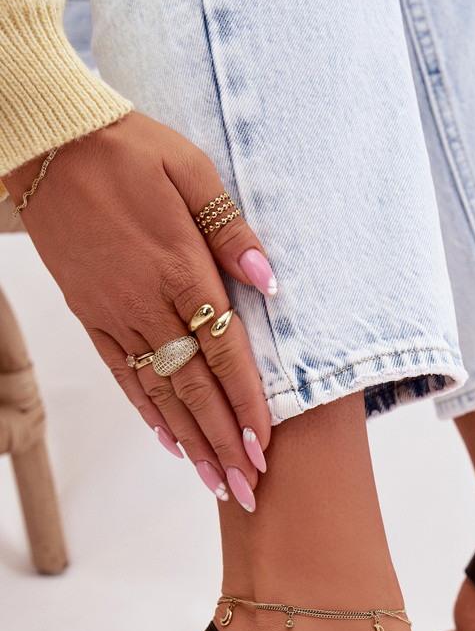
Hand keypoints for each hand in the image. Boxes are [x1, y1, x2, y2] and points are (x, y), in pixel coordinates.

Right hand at [3, 112, 274, 510]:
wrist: (48, 140)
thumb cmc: (128, 148)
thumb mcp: (192, 171)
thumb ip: (231, 231)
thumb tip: (269, 284)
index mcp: (181, 269)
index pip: (224, 353)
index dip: (247, 404)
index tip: (265, 447)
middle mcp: (148, 303)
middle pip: (195, 388)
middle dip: (224, 444)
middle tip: (247, 490)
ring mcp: (115, 314)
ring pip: (160, 392)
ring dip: (191, 441)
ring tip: (214, 482)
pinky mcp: (91, 314)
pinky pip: (122, 374)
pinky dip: (147, 411)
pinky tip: (168, 441)